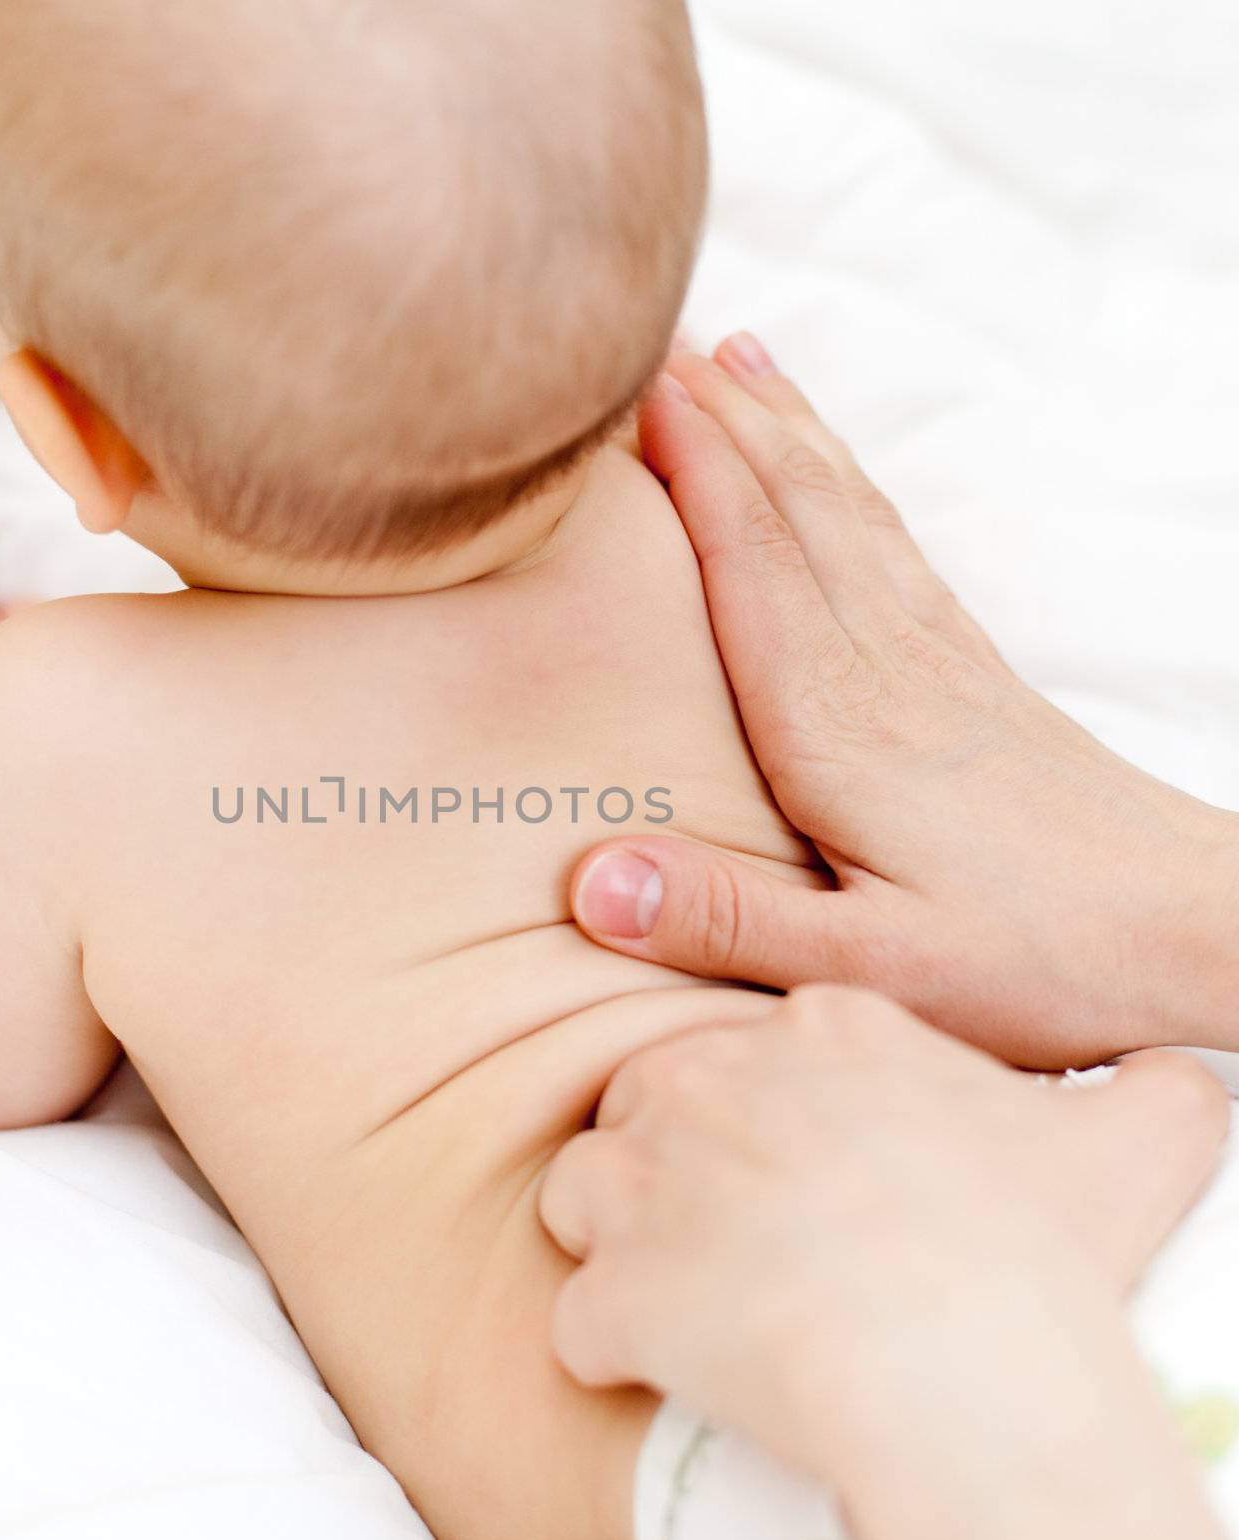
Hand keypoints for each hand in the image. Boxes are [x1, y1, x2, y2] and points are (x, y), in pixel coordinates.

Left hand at [538, 985, 1226, 1480]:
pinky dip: (607, 1348)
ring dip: (618, 1239)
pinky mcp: (616, 1288)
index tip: (808, 1171)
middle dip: (681, 1160)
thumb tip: (1178, 1076)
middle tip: (745, 1233)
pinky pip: (579, 1318)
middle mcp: (710, 1079)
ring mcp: (646, 1180)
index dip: (772, 1110)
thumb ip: (1150, 1091)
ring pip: (586, 1189)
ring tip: (685, 1293)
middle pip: (654, 1101)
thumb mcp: (1134, 1142)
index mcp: (824, 1028)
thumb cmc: (1043, 1249)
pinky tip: (658, 1370)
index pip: (757, 1043)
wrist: (963, 1365)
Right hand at [570, 336, 1238, 1066]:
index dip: (691, 466)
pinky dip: (842, 477)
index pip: (753, 557)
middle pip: (793, 502)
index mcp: (840, 726)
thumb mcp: (875, 974)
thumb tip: (593, 880)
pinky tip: (826, 462)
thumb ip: (730, 921)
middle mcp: (885, 665)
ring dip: (779, 423)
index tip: (626, 388)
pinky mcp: (968, 670)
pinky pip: (890, 539)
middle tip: (645, 334)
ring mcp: (934, 657)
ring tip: (726, 354)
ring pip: (842, 504)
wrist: (1197, 930)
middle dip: (718, 411)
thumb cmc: (1042, 959)